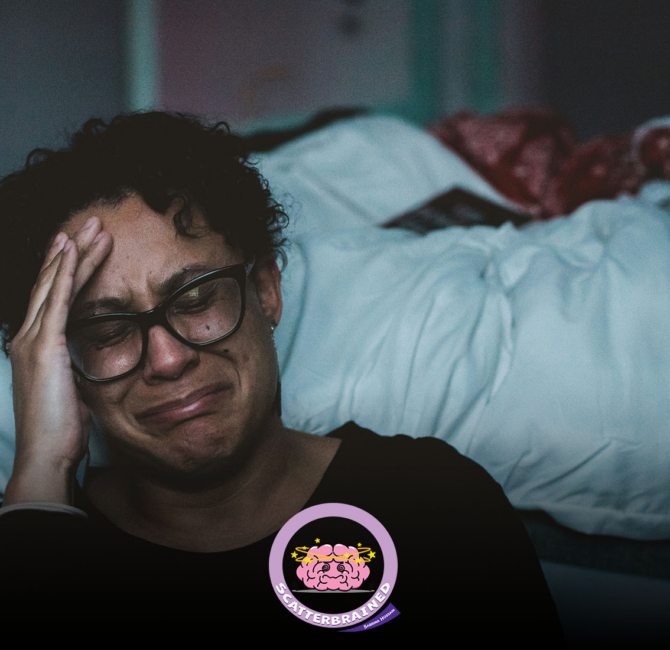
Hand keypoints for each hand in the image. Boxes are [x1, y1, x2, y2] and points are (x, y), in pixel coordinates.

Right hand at [3, 217, 111, 505]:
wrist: (47, 455)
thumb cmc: (60, 429)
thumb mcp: (68, 388)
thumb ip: (71, 365)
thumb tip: (83, 356)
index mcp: (35, 348)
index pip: (52, 299)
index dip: (66, 270)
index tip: (81, 247)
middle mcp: (28, 338)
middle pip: (52, 284)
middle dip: (71, 251)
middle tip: (90, 224)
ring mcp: (33, 340)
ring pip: (56, 284)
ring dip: (74, 253)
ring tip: (91, 227)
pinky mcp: (46, 346)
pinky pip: (59, 300)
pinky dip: (68, 272)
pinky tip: (75, 250)